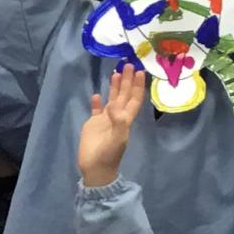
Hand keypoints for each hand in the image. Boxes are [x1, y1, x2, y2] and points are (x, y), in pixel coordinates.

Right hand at [77, 64, 145, 187]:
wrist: (95, 169)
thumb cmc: (108, 156)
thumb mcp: (117, 140)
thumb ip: (118, 122)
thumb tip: (115, 105)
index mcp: (125, 120)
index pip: (133, 100)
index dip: (137, 86)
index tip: (140, 72)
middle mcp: (116, 117)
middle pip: (123, 95)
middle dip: (127, 81)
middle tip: (129, 64)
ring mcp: (105, 120)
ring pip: (112, 100)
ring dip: (114, 87)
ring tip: (116, 73)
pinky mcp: (92, 125)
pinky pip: (96, 110)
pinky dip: (97, 102)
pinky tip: (96, 95)